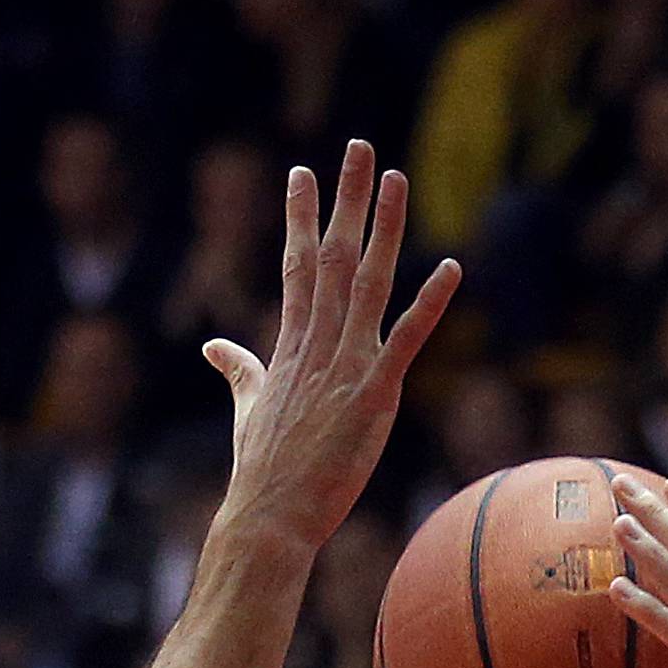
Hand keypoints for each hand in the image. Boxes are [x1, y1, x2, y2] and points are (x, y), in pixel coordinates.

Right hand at [209, 144, 460, 551]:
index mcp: (290, 350)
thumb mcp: (247, 412)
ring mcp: (344, 369)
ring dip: (384, 228)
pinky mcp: (372, 397)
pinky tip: (451, 266)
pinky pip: (407, 340)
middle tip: (358, 148)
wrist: (267, 519)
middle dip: (346, 201)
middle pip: (333, 259)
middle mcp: (316, 349)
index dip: (301, 219)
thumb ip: (240, 373)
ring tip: (396, 178)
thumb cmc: (260, 475)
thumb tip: (215, 348)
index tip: (302, 174)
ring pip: (367, 284)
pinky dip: (430, 303)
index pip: (297, 269)